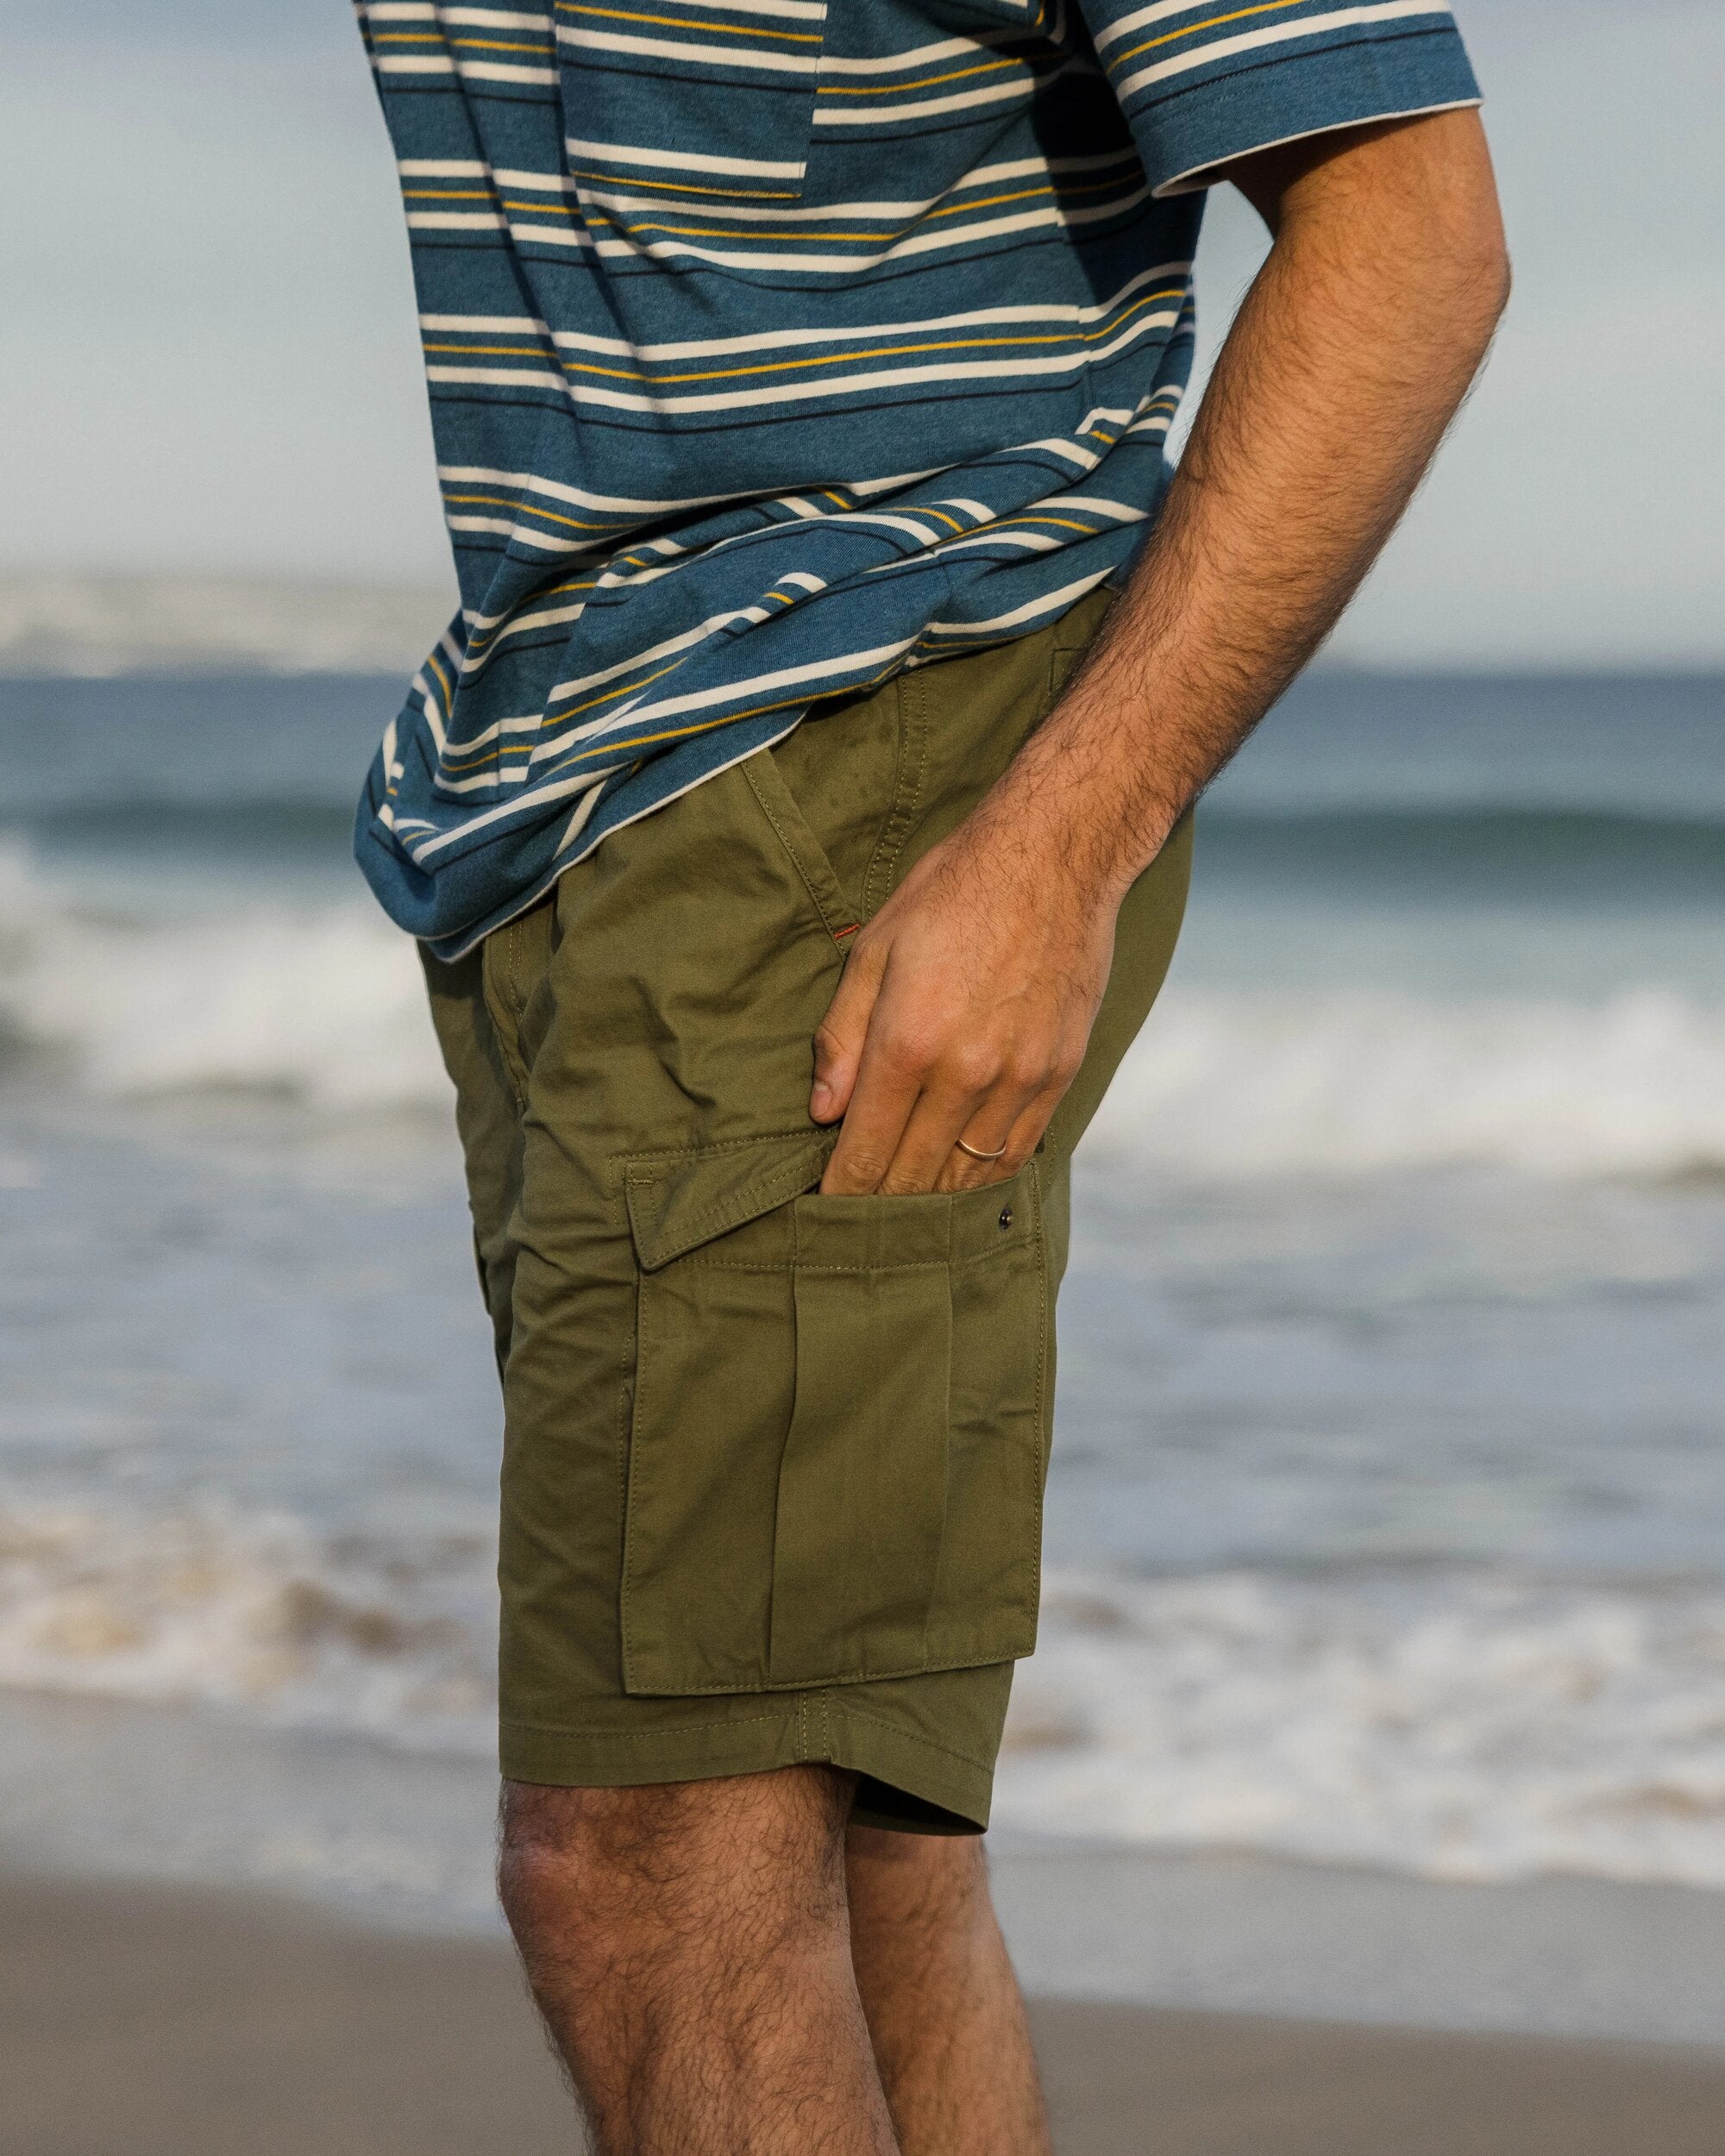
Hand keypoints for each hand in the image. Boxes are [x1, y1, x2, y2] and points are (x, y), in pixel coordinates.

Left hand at [810, 801, 1120, 1194]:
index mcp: (909, 1039)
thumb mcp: (875, 950)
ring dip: (932, 1202)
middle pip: (914, 1174)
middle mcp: (967, 1070)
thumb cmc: (951, 893)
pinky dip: (984, 1179)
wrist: (1055, 856)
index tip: (824, 1213)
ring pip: (967, 1176)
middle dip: (879, 1206)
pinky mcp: (1060, 1073)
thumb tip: (822, 1112)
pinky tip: (960, 1186)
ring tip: (903, 1218)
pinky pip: (1018, 1153)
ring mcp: (1021, 1077)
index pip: (867, 1147)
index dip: (842, 1190)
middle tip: (855, 1230)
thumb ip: (842, 1037)